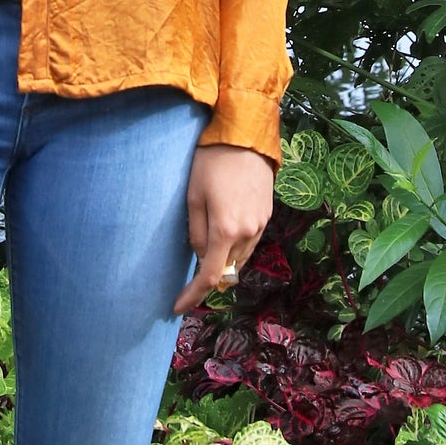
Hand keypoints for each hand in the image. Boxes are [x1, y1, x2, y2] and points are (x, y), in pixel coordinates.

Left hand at [174, 143, 274, 315]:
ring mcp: (261, 225)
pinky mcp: (267, 216)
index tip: (178, 307)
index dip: (193, 296)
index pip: (210, 277)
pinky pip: (249, 244)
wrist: (246, 137)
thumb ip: (196, 233)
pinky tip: (223, 236)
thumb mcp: (193, 197)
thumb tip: (200, 258)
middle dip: (208, 279)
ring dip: (223, 263)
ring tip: (205, 253)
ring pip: (240, 260)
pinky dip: (235, 249)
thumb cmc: (211, 162)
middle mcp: (248, 233)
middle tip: (187, 280)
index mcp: (225, 230)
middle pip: (227, 271)